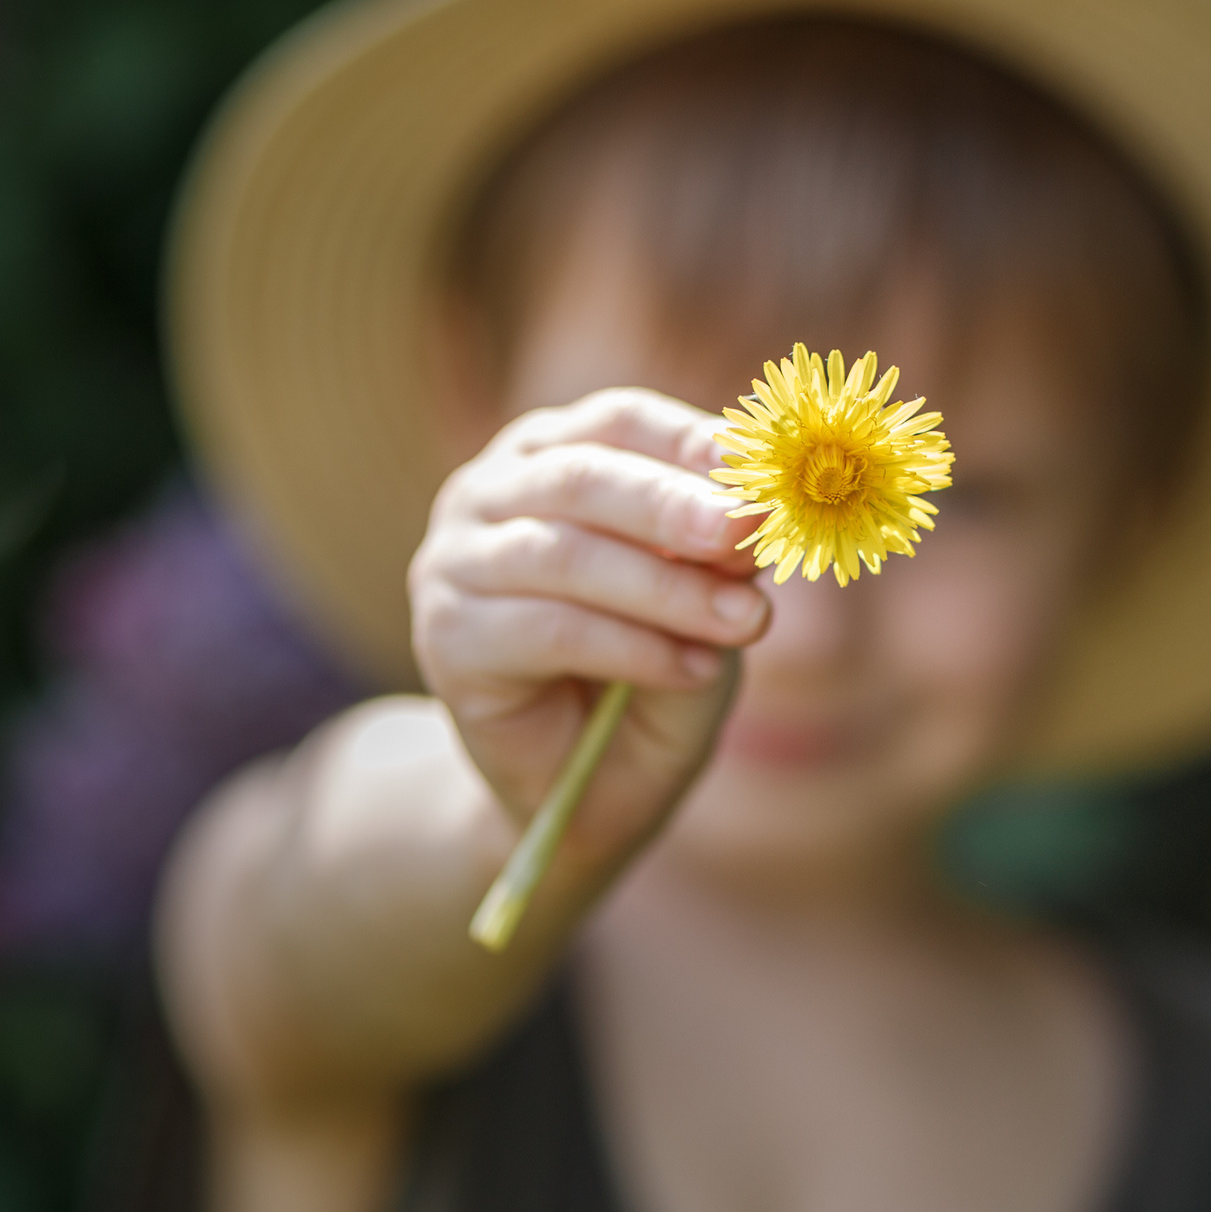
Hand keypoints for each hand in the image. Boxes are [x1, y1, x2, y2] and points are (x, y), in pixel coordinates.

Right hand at [409, 387, 769, 877]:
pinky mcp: (448, 637)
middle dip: (674, 505)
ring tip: (745, 623)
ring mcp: (456, 562)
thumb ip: (716, 564)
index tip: (762, 473)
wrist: (580, 790)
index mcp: (553, 454)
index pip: (619, 420)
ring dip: (666, 588)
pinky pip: (550, 630)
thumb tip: (751, 513)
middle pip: (583, 475)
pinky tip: (694, 670)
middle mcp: (490, 492)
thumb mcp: (701, 609)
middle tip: (746, 532)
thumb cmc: (648, 677)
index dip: (690, 441)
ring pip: (566, 555)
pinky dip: (634, 648)